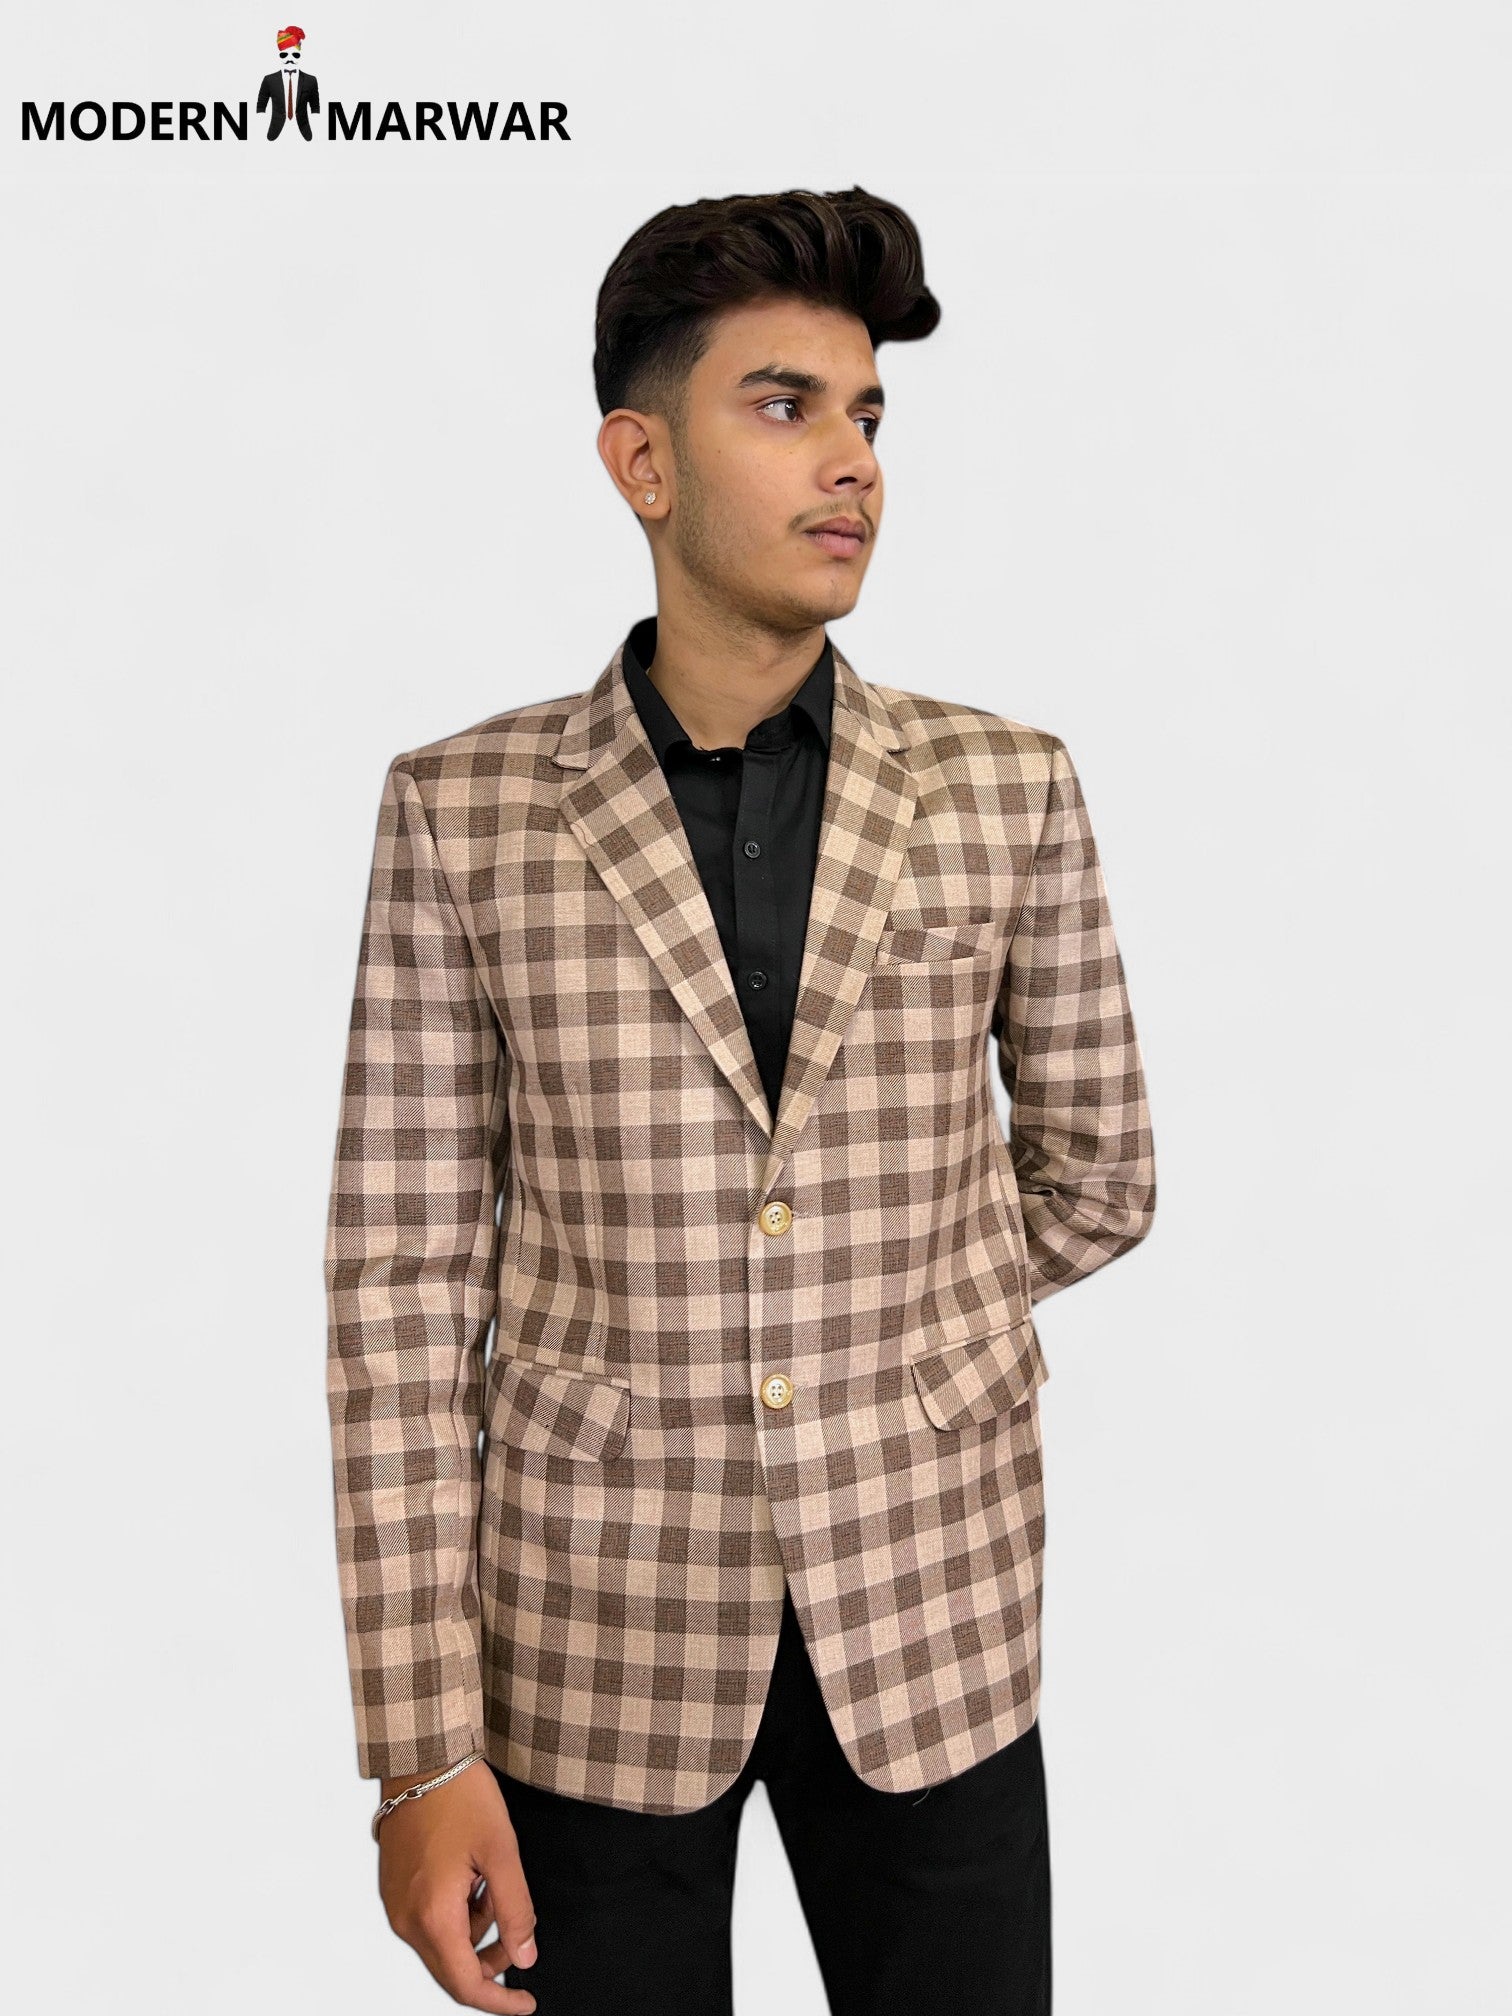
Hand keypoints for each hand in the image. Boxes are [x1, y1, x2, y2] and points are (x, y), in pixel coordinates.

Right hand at [377, 1760, 538, 2011]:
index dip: (499, 2001)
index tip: (526, 2004)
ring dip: (475, 1932)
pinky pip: (428, 1923)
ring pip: (442, 1946)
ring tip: (493, 1883)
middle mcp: (406, 1920)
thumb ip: (516, 1911)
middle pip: (452, 1970)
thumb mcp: (503, 1853)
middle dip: (490, 1963)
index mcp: (432, 1916)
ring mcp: (395, 1905)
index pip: (466, 1984)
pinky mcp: (392, 1891)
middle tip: (519, 1933)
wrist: (422, 1759)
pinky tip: (473, 1879)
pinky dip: (456, 1916)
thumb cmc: (462, 1798)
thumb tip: (525, 1958)